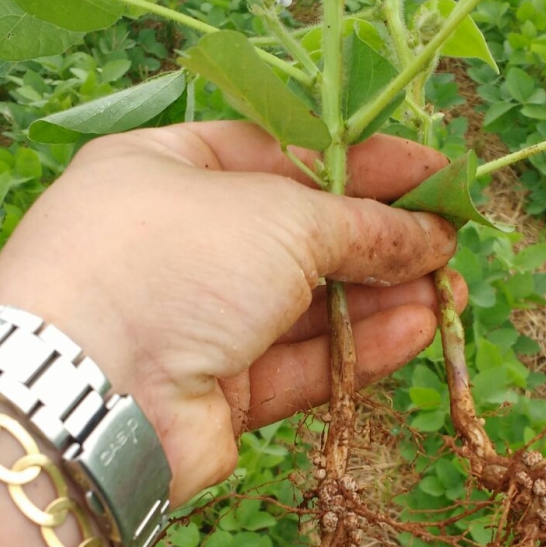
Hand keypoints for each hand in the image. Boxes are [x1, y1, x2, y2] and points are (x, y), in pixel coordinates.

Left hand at [0, 122, 465, 505]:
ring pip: (304, 306)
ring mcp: (193, 320)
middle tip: (451, 246)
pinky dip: (354, 350)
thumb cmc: (175, 260)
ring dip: (379, 300)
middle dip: (380, 241)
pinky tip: (415, 333)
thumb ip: (361, 223)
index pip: (281, 153)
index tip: (435, 175)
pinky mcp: (214, 393)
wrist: (94, 391)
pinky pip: (296, 364)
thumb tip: (427, 234)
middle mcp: (178, 243)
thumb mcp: (278, 215)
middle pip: (299, 234)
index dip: (362, 163)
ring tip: (448, 296)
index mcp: (167, 170)